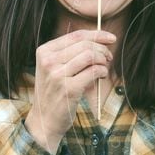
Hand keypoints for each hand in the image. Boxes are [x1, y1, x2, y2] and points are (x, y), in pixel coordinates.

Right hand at [24, 29, 115, 152]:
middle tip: (108, 58)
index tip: (111, 38)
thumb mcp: (53, 68)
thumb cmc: (53, 92)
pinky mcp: (69, 89)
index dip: (97, 34)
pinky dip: (102, 72)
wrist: (44, 120)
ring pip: (91, 56)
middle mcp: (49, 61)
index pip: (76, 36)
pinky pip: (94, 71)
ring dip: (103, 61)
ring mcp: (58, 75)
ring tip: (103, 69)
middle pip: (85, 45)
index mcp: (44, 51)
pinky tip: (101, 77)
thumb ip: (70, 53)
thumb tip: (99, 40)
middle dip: (102, 49)